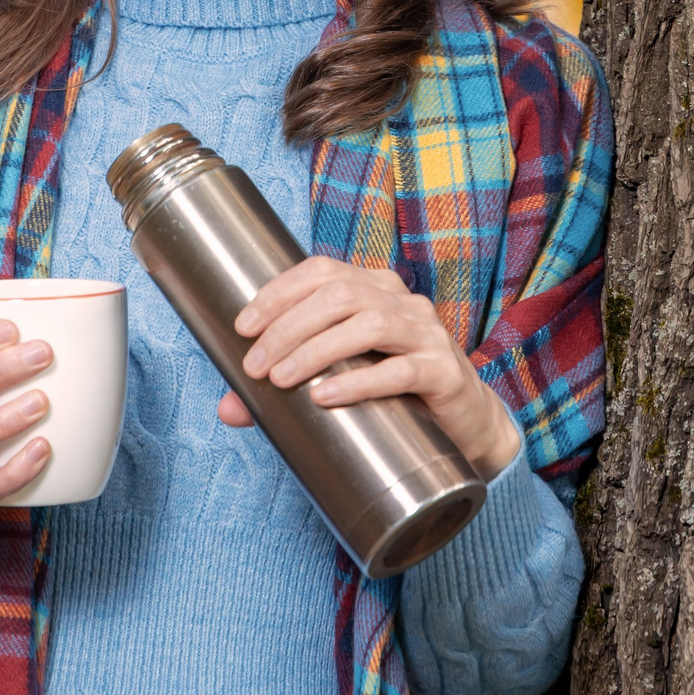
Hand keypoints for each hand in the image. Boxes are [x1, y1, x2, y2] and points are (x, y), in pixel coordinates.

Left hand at [216, 258, 521, 475]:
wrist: (465, 424)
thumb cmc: (394, 393)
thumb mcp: (339, 379)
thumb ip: (286, 388)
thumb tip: (228, 409)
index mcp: (374, 288)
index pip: (321, 271)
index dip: (279, 292)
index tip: (243, 326)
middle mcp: (401, 302)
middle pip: (339, 295)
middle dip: (288, 327)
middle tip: (255, 366)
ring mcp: (426, 334)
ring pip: (369, 325)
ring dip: (317, 350)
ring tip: (282, 380)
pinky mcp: (444, 372)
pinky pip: (400, 370)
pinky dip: (359, 382)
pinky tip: (326, 397)